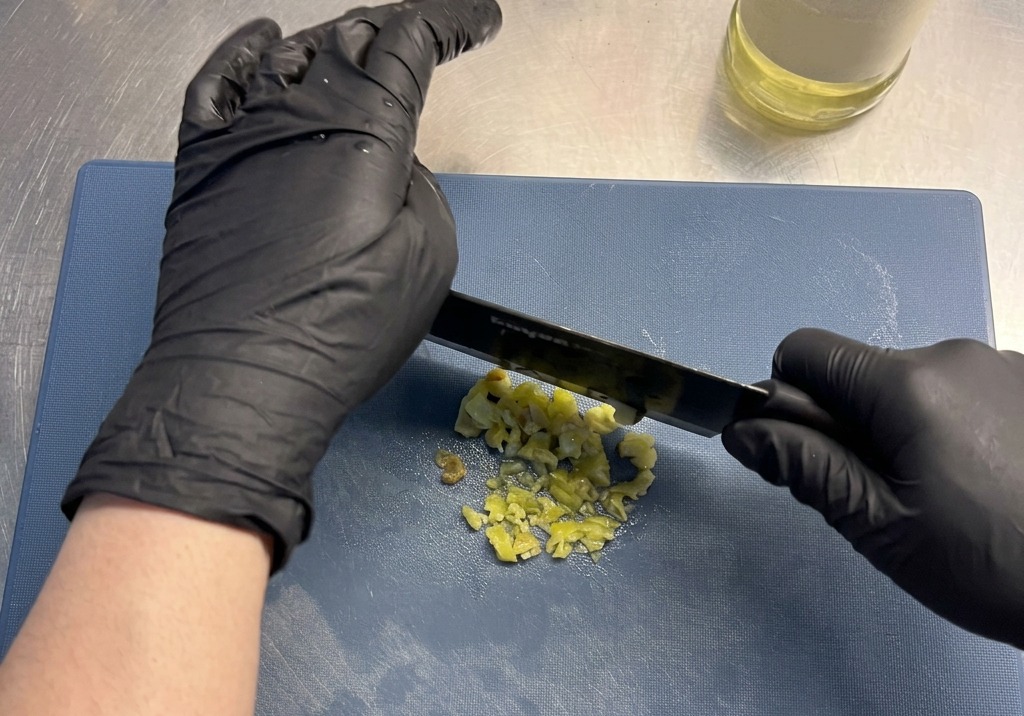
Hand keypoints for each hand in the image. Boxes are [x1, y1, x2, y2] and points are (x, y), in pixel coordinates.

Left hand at [61, 1, 502, 569]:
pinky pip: (216, 84)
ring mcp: (241, 135)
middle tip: (426, 40)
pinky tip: (261, 41)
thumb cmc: (340, 331)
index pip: (409, 40)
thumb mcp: (429, 257)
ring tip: (359, 54)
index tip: (480, 22)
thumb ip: (418, 185)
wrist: (245, 377)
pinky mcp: (201, 165)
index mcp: (363, 130)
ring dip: (332, 47)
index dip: (451, 21)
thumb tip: (390, 163)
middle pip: (349, 40)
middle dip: (394, 31)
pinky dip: (240, 53)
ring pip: (288, 57)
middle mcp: (296, 115)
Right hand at [722, 328, 1023, 646]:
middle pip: (860, 372)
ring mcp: (1004, 364)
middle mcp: (955, 354)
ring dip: (906, 426)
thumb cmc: (990, 562)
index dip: (788, 399)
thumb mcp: (881, 526)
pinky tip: (989, 478)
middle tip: (886, 495)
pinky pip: (962, 390)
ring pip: (912, 384)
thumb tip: (742, 433)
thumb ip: (806, 467)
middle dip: (853, 423)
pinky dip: (953, 425)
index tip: (814, 453)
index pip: (804, 351)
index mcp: (907, 383)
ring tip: (948, 493)